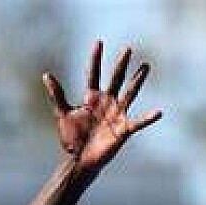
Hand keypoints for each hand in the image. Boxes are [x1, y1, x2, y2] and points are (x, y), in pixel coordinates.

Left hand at [43, 40, 161, 173]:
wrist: (79, 160)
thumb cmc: (72, 138)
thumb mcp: (62, 114)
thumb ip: (57, 95)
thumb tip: (46, 75)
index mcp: (91, 98)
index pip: (93, 74)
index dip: (95, 59)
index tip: (98, 42)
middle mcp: (107, 102)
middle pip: (115, 79)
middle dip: (120, 65)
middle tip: (128, 48)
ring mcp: (117, 114)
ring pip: (129, 94)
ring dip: (137, 81)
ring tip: (145, 66)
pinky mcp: (123, 129)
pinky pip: (138, 122)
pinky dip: (147, 118)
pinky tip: (158, 112)